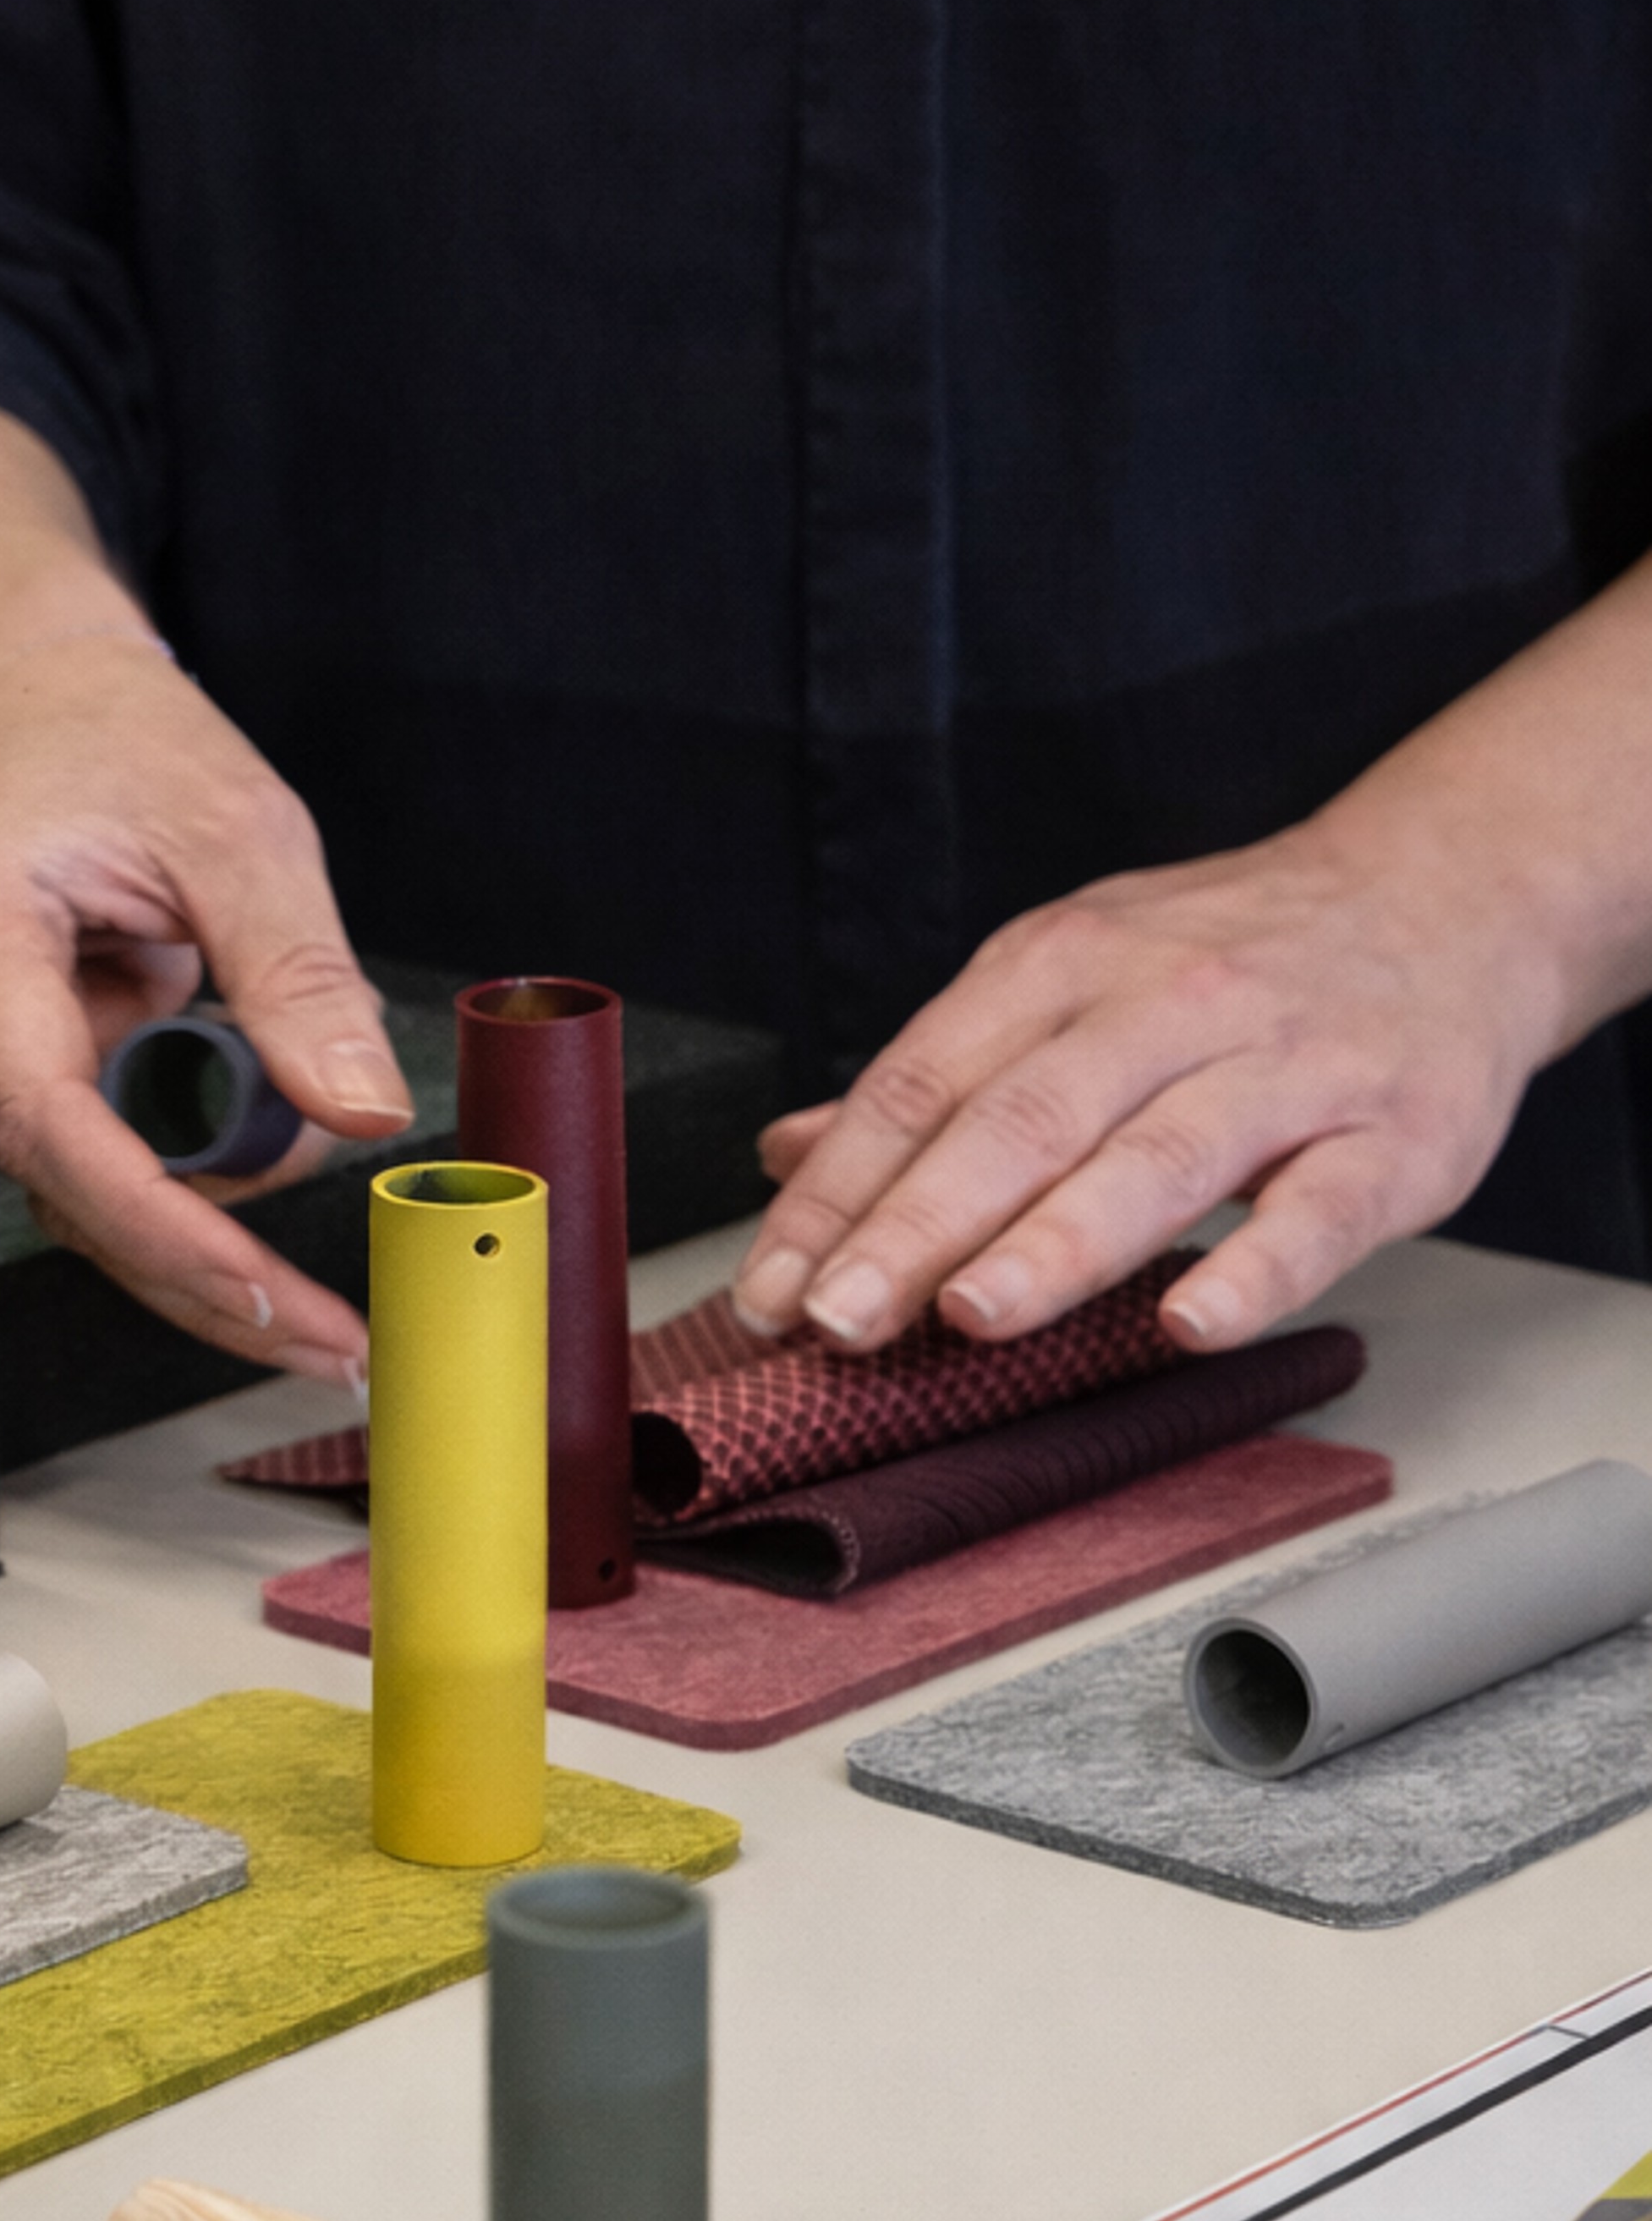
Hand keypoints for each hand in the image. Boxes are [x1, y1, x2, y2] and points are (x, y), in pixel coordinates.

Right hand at [0, 631, 411, 1379]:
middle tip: (322, 1331)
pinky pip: (83, 1147)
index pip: (48, 1122)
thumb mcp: (239, 830)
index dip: (157, 1225)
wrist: (19, 690)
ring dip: (192, 1210)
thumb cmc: (113, 733)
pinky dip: (170, 1168)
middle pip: (59, 1184)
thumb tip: (363, 1113)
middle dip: (198, 1263)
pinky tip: (241, 1149)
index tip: (262, 1294)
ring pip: (74, 1182)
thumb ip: (300, 978)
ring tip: (292, 1172)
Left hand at [729, 820, 1561, 1356]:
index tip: (768, 1290)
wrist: (1450, 895)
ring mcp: (1283, 1066)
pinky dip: (1255, 1268)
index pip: (920, 1086)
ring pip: (1154, 1159)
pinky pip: (1320, 1208)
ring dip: (1056, 1245)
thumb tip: (790, 1155)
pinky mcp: (1395, 1133)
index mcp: (1058, 966)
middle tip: (836, 1320)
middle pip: (1018, 1121)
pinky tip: (1190, 1325)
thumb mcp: (1067, 981)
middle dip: (916, 1227)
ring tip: (971, 1317)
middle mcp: (1162, 1004)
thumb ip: (937, 1078)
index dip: (836, 1193)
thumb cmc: (1230, 959)